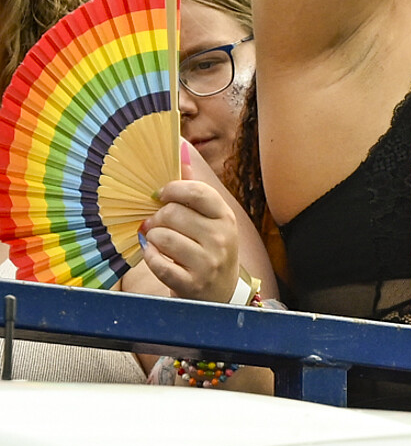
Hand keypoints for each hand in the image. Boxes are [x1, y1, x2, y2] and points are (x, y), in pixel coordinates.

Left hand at [140, 143, 241, 302]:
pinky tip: (155, 256)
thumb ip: (194, 189)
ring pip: (162, 237)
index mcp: (225, 217)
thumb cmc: (209, 248)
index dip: (172, 189)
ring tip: (158, 241)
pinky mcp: (190, 283)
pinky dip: (150, 257)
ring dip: (152, 238)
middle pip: (173, 214)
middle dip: (158, 218)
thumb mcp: (211, 219)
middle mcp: (220, 238)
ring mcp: (207, 262)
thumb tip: (179, 153)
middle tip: (158, 223)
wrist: (220, 292)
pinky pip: (157, 263)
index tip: (162, 195)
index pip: (197, 192)